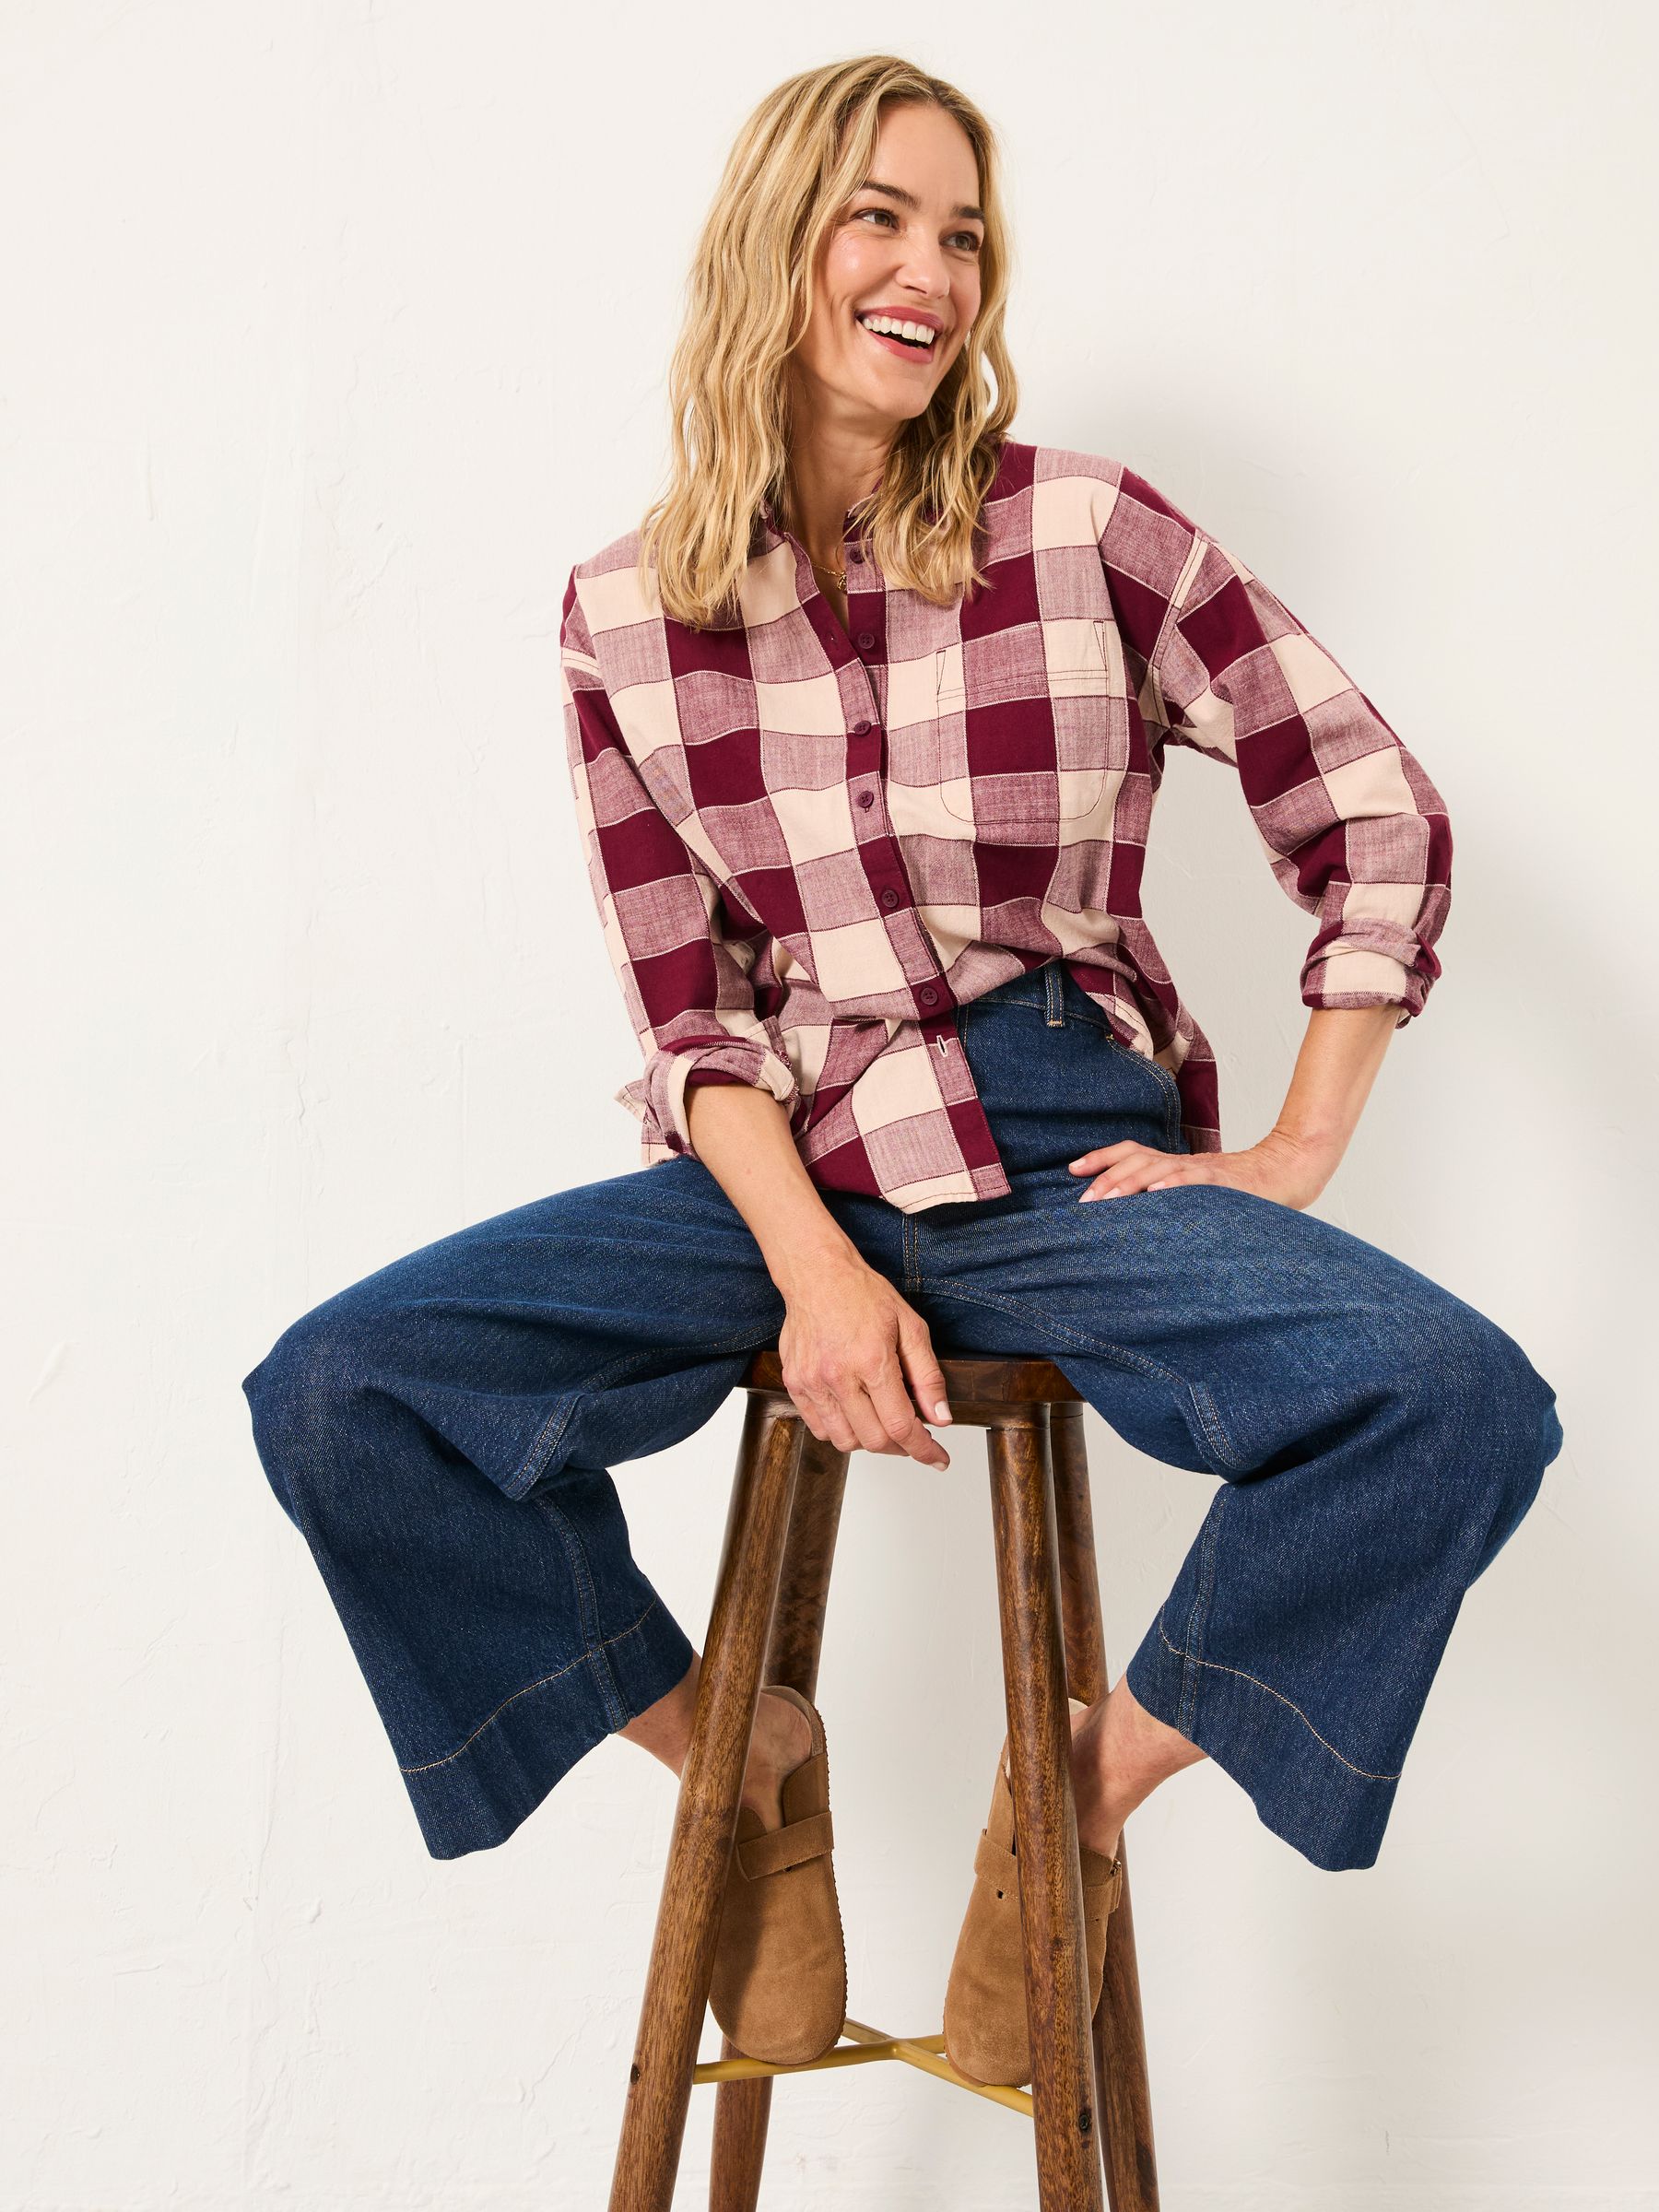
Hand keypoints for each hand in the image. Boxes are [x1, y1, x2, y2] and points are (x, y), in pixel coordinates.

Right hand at [776, 1254, 952, 1468]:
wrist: (817, 1276)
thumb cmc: (864, 1295)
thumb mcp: (911, 1327)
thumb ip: (928, 1376)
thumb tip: (941, 1417)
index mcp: (872, 1361)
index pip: (902, 1426)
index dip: (924, 1450)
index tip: (938, 1459)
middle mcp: (838, 1377)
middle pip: (874, 1441)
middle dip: (901, 1446)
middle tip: (912, 1434)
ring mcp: (812, 1382)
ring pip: (844, 1441)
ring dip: (869, 1440)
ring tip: (881, 1420)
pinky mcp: (795, 1384)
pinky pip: (819, 1428)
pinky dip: (841, 1430)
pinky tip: (854, 1411)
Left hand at [1068, 1126, 1336, 1211]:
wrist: (1289, 1171)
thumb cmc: (1242, 1190)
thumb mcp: (1199, 1192)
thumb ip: (1171, 1198)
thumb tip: (1139, 1212)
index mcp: (1175, 1164)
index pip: (1131, 1151)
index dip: (1101, 1158)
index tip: (1072, 1170)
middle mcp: (1183, 1163)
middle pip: (1136, 1159)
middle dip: (1106, 1178)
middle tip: (1083, 1201)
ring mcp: (1203, 1171)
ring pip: (1158, 1169)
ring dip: (1129, 1183)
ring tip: (1105, 1200)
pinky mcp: (1224, 1182)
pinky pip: (1195, 1181)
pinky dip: (1174, 1185)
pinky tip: (1156, 1194)